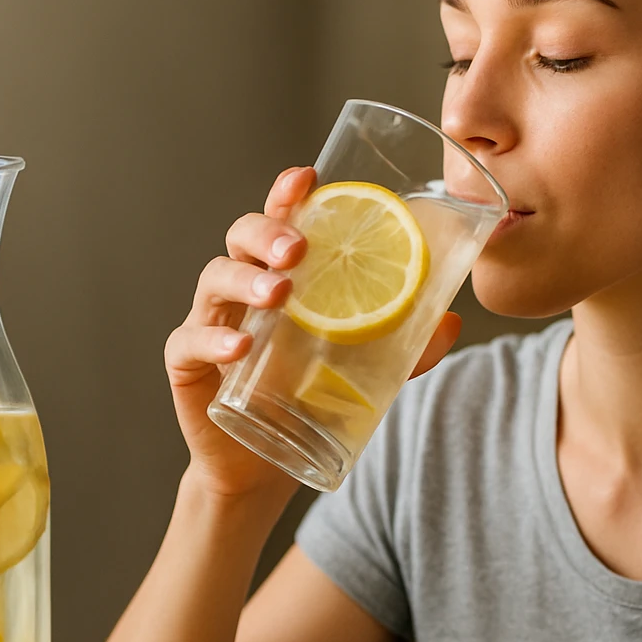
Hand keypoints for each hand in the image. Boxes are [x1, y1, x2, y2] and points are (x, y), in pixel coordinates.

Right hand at [165, 166, 462, 496]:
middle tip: (300, 249)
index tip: (307, 177)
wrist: (262, 465)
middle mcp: (241, 291)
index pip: (280, 222)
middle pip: (242, 238)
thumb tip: (453, 322)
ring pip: (214, 279)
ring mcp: (210, 323)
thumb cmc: (307, 400)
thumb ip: (406, 347)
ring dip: (246, 280)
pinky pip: (190, 342)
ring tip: (279, 292)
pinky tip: (241, 347)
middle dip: (268, 233)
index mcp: (280, 277)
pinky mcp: (188, 366)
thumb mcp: (364, 371)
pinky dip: (214, 341)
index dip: (287, 195)